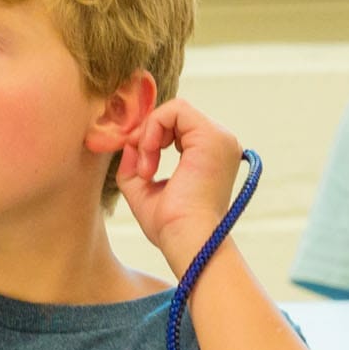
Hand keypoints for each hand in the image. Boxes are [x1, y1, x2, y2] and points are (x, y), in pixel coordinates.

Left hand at [115, 99, 251, 273]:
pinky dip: (154, 129)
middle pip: (174, 117)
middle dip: (147, 136)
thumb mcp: (144, 191)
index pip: (176, 128)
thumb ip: (135, 165)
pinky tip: (150, 156)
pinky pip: (175, 110)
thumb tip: (128, 144)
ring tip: (147, 169)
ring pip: (174, 110)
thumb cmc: (171, 226)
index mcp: (210, 157)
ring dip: (149, 135)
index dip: (151, 138)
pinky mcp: (212, 136)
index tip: (139, 167)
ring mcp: (219, 139)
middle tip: (141, 168)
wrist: (187, 240)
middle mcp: (220, 144)